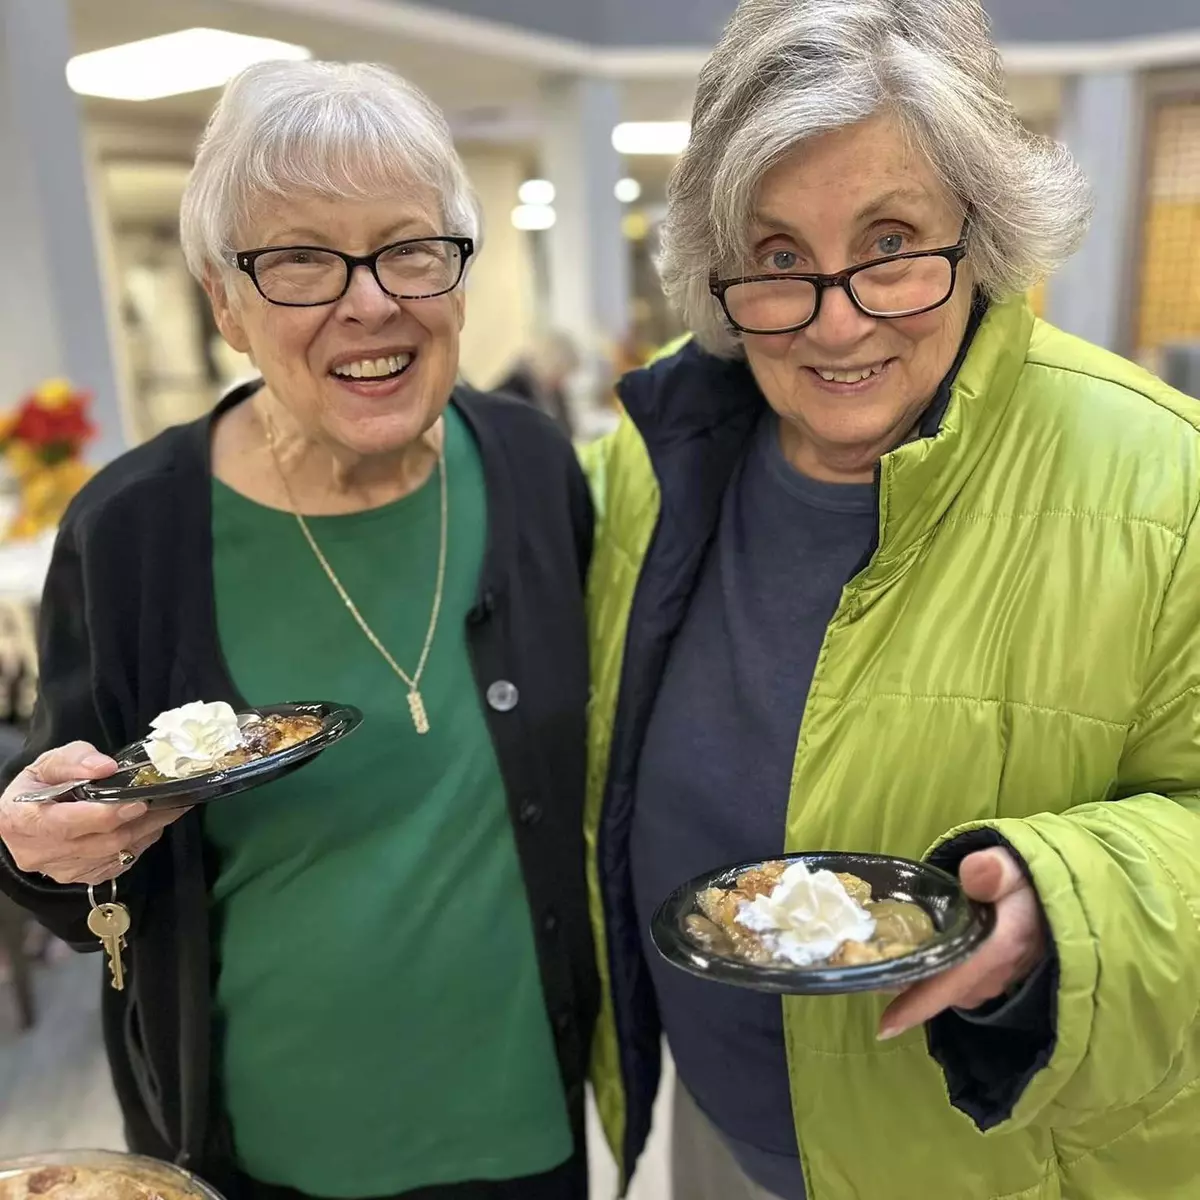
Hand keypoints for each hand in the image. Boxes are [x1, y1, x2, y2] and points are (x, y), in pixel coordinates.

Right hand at [0, 741, 188, 885]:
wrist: (31, 815)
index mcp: (21, 820)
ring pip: (114, 854)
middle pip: (99, 842)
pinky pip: (119, 864)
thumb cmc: (42, 786)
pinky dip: (139, 844)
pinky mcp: (81, 877)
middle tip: (167, 800)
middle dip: (138, 821)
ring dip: (146, 832)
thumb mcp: (51, 762)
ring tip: (166, 808)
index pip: (66, 824)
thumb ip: (76, 760)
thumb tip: (106, 768)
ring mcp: (60, 870)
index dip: (104, 815)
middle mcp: (37, 852)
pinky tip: (148, 825)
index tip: (137, 802)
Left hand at [878, 847, 1045, 1040]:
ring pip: (953, 990)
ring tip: (886, 964)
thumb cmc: (1028, 877)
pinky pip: (961, 984)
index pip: (954, 981)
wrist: (1058, 891)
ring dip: (923, 983)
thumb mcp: (1015, 865)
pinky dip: (938, 977)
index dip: (919, 1005)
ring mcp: (1000, 978)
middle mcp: (1000, 972)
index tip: (884, 1027)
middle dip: (910, 990)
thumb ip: (995, 869)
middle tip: (869, 972)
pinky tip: (917, 958)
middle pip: (946, 991)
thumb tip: (974, 874)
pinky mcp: (997, 976)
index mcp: (1001, 946)